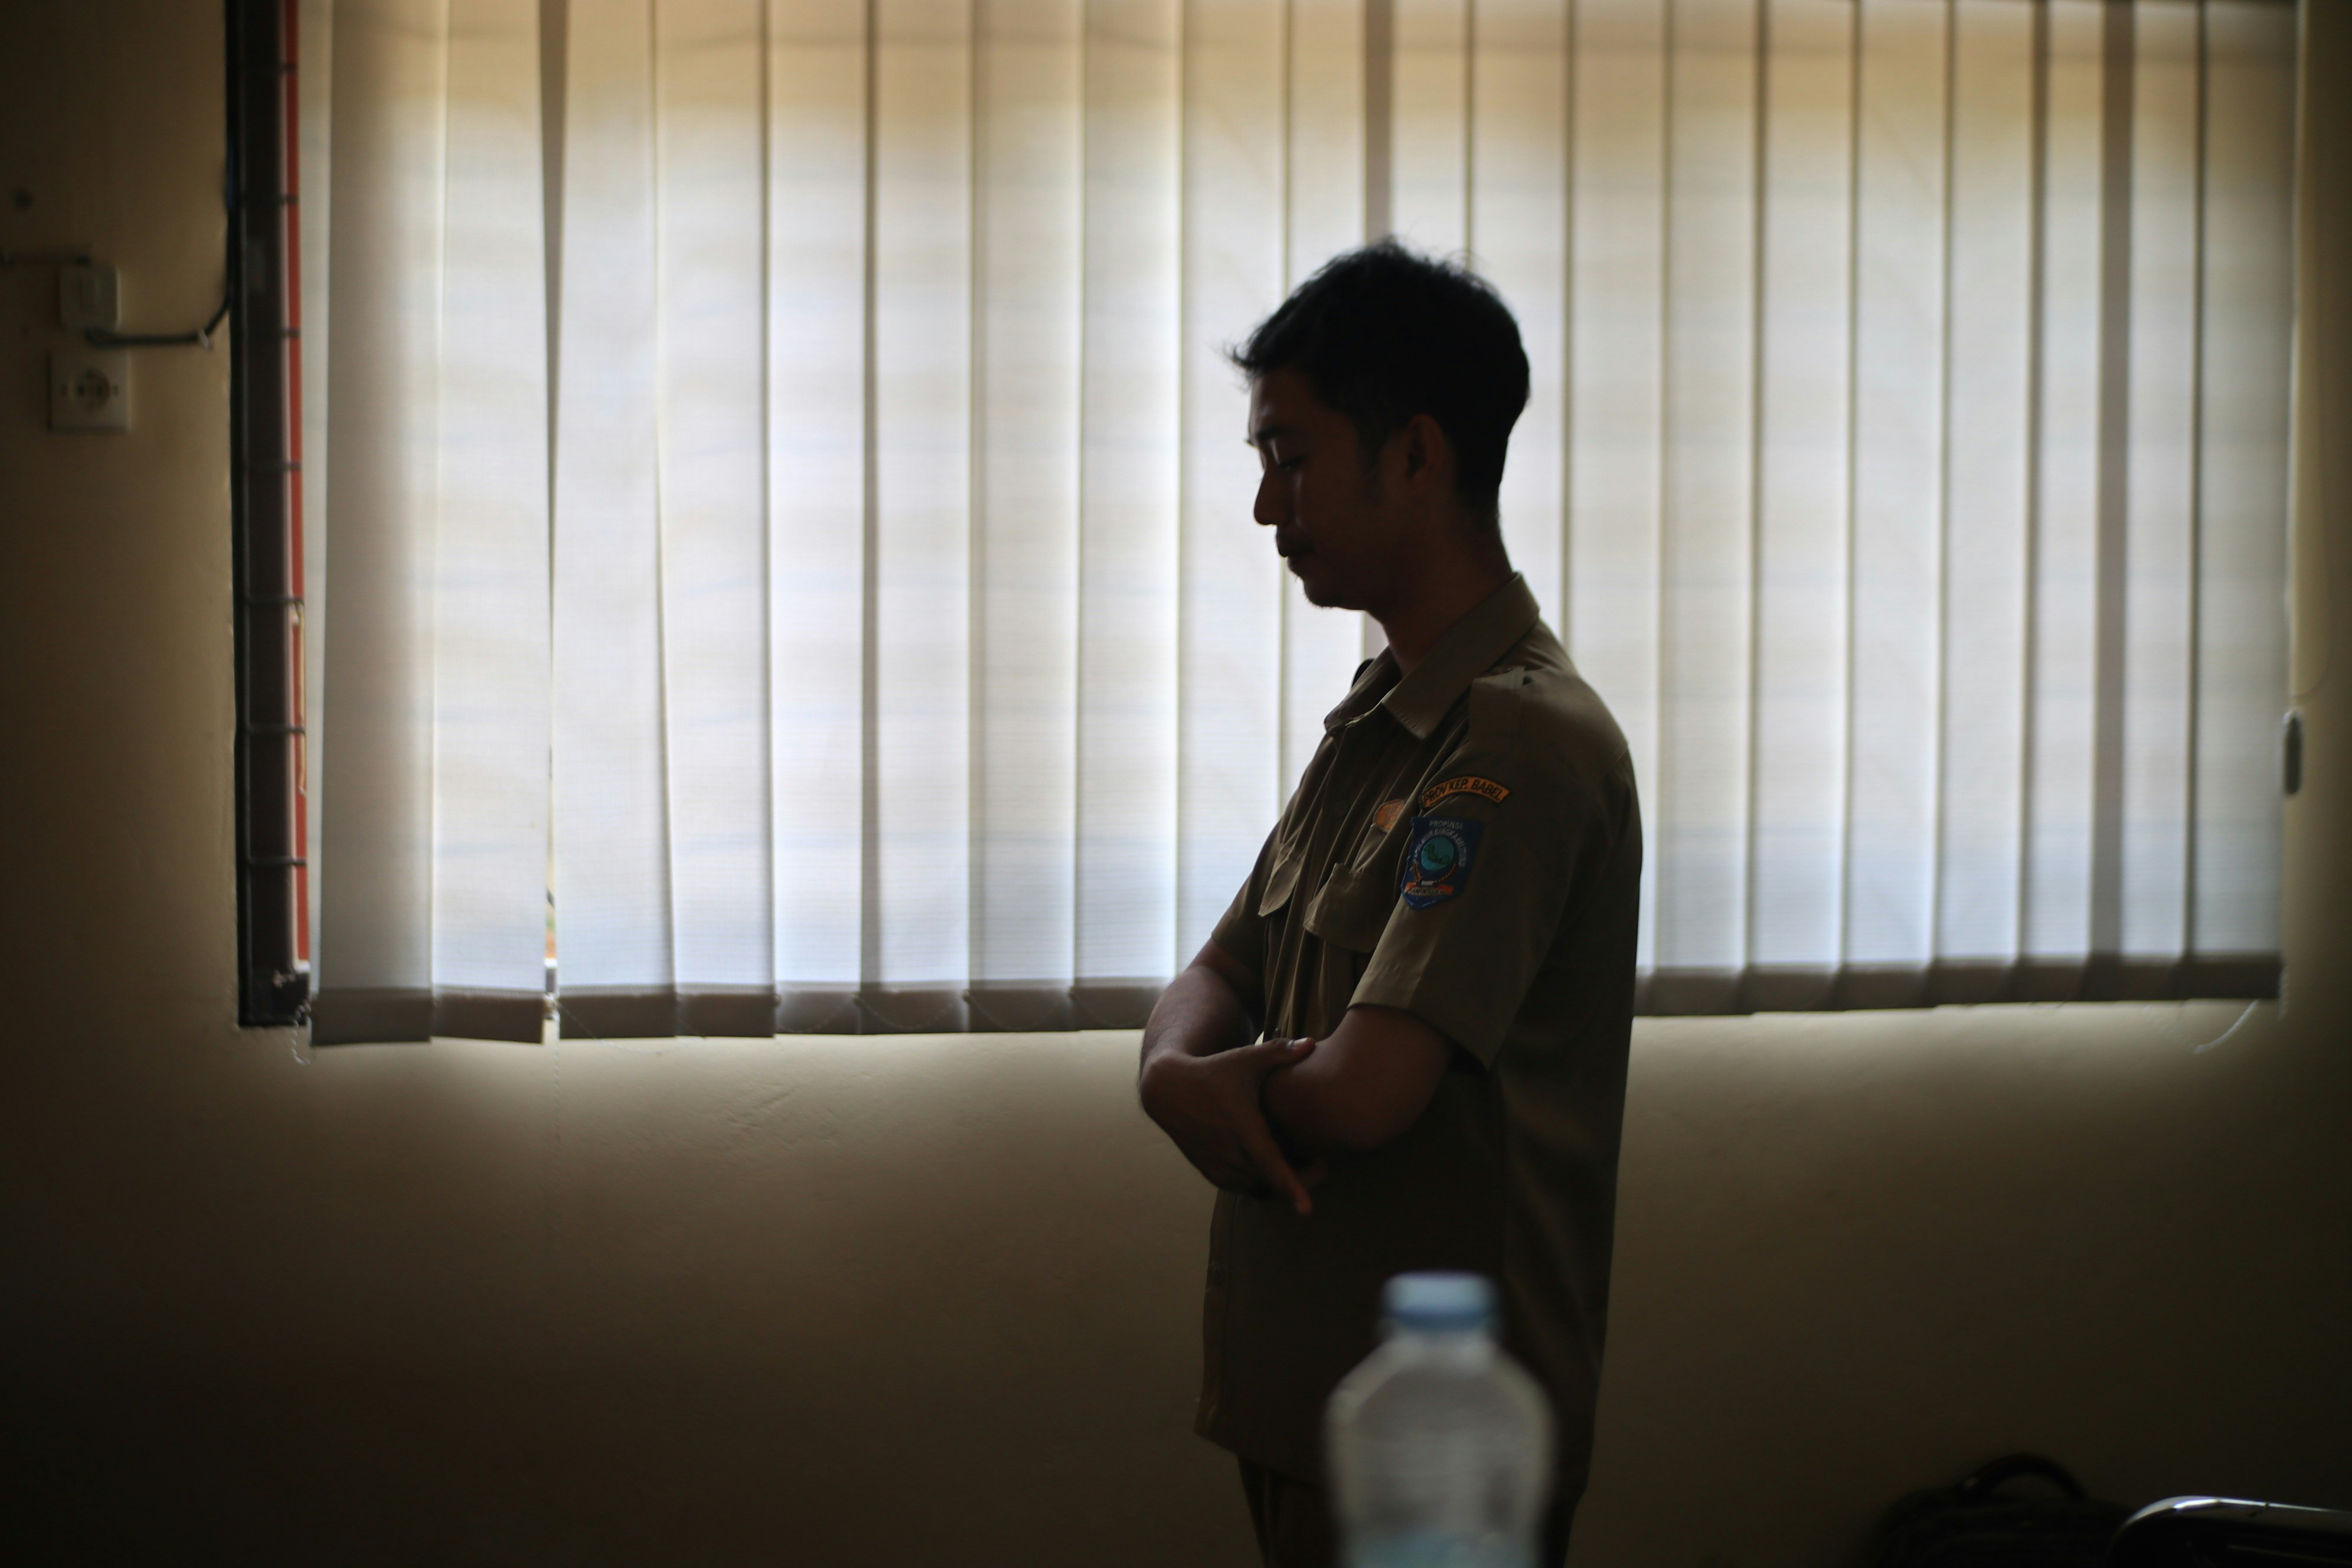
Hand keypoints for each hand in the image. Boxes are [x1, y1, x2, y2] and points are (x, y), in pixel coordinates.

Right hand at [1140, 1036, 1322, 1214]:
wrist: (1169, 1089)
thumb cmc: (1214, 1071)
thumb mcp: (1246, 1059)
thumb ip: (1280, 1052)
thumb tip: (1313, 1043)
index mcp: (1243, 1127)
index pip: (1271, 1165)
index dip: (1291, 1187)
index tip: (1307, 1209)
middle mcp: (1229, 1152)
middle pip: (1271, 1181)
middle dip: (1299, 1179)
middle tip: (1320, 1165)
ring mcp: (1218, 1165)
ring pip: (1257, 1187)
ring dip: (1276, 1182)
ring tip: (1296, 1162)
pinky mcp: (1210, 1173)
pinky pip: (1242, 1187)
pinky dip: (1258, 1182)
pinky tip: (1269, 1164)